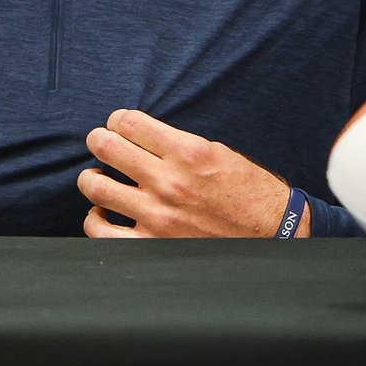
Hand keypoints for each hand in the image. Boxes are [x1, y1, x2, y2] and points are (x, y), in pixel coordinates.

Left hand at [77, 109, 310, 238]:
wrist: (273, 235)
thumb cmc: (247, 192)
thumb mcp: (218, 153)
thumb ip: (177, 144)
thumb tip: (140, 135)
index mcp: (187, 152)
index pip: (129, 122)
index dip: (117, 120)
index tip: (118, 125)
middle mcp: (169, 181)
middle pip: (107, 147)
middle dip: (98, 139)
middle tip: (100, 142)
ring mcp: (157, 215)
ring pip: (97, 186)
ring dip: (91, 177)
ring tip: (97, 176)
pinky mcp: (152, 245)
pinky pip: (102, 232)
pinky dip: (95, 219)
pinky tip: (102, 212)